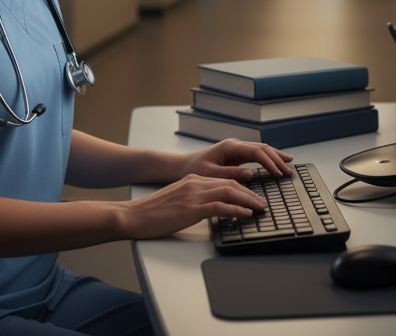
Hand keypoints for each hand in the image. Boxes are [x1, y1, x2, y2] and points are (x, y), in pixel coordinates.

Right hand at [119, 174, 267, 239]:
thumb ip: (194, 200)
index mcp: (192, 181)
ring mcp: (193, 196)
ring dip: (248, 200)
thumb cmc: (152, 213)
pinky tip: (245, 214)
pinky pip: (219, 207)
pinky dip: (236, 209)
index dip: (242, 188)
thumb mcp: (177, 200)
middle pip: (231, 184)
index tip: (253, 197)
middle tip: (263, 203)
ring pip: (229, 192)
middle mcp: (194, 184)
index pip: (224, 181)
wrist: (132, 216)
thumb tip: (211, 209)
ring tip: (260, 208)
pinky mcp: (190, 209)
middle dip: (250, 193)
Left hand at [178, 138, 293, 181]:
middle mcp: (235, 145)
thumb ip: (230, 174)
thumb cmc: (193, 170)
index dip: (270, 162)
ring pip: (261, 149)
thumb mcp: (210, 175)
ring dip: (275, 157)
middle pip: (262, 148)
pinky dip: (268, 158)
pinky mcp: (236, 155)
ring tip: (289, 164)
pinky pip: (256, 155)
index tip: (279, 173)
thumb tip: (250, 174)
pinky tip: (276, 163)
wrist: (182, 166)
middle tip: (289, 171)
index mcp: (229, 147)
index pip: (256, 152)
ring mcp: (236, 149)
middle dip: (277, 159)